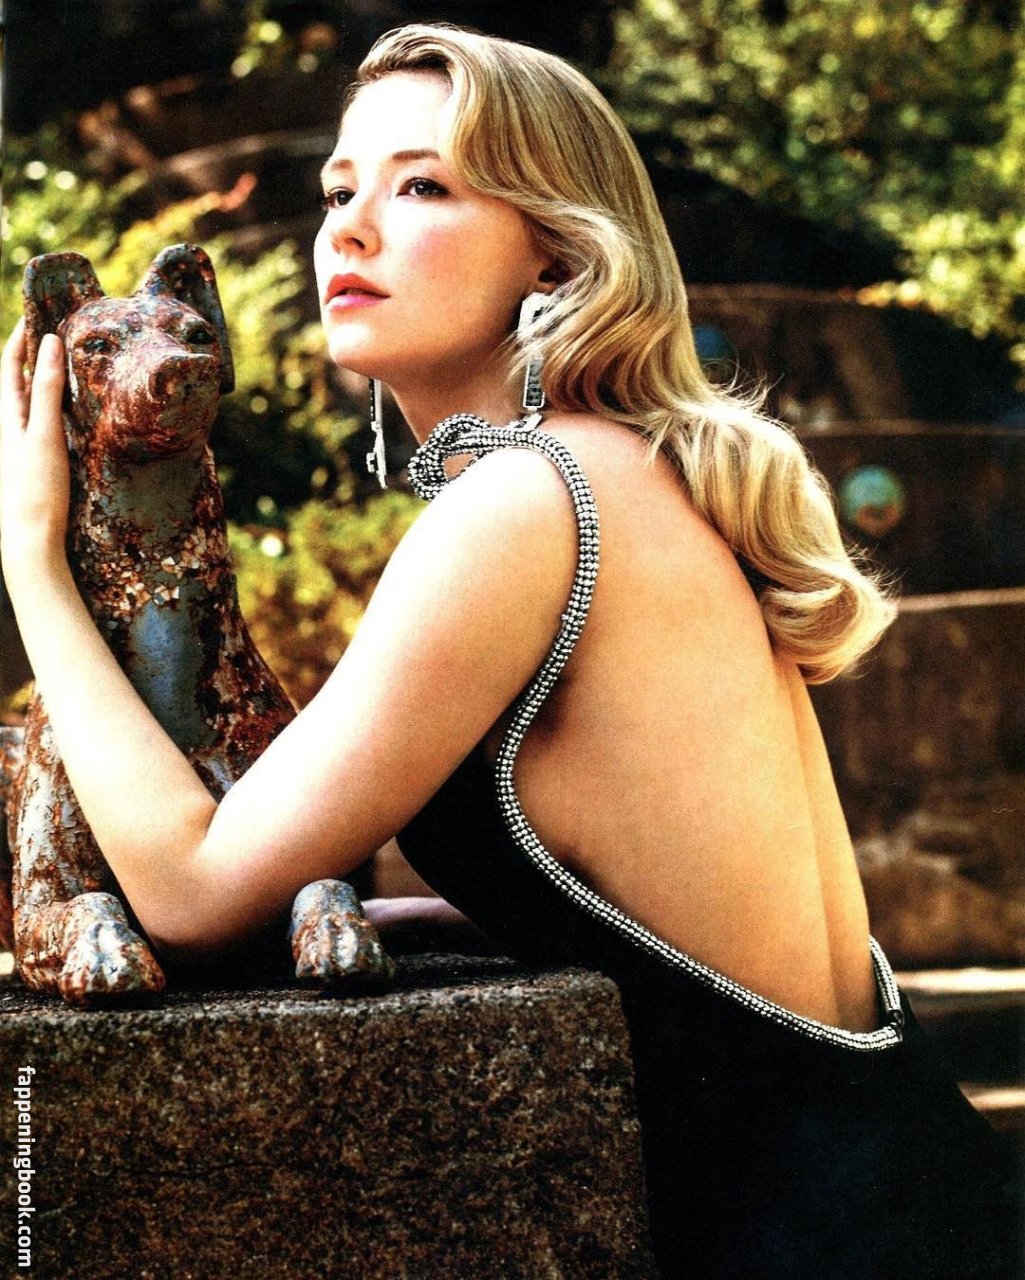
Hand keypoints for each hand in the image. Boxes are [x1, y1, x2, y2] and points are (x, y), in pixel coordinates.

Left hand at [0, 319, 70, 593]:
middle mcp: (11, 429)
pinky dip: (58, 411)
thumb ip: (48, 389)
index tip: (38, 313)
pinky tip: (76, 417)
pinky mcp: (38, 466)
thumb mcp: (45, 434)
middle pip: (21, 382)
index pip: (10, 364)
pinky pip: (46, 427)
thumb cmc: (36, 490)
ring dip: (49, 384)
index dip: (21, 337)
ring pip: (33, 405)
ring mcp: (24, 449)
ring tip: (72, 368)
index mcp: (8, 416)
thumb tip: (48, 342)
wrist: (31, 542)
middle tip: (58, 334)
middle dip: (36, 357)